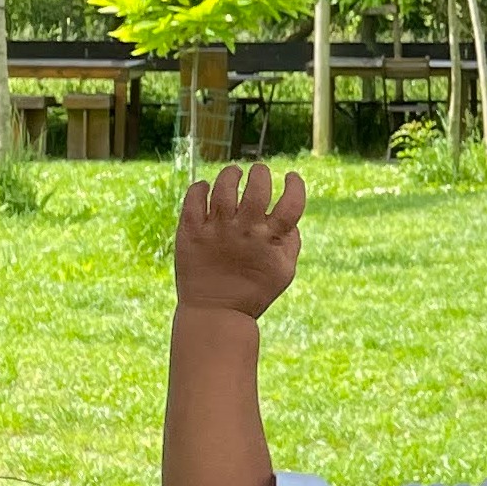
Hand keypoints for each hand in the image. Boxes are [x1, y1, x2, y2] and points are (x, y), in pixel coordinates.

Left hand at [174, 160, 304, 317]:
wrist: (216, 313)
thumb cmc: (254, 292)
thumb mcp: (284, 272)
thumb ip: (291, 243)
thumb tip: (289, 219)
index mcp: (270, 241)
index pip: (291, 203)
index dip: (295, 185)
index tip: (291, 177)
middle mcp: (244, 231)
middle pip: (257, 188)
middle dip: (261, 173)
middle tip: (259, 172)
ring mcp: (216, 230)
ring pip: (224, 187)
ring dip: (231, 174)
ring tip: (234, 174)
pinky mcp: (190, 232)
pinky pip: (194, 199)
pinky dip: (200, 188)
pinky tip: (206, 188)